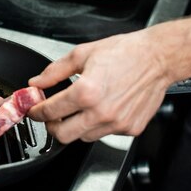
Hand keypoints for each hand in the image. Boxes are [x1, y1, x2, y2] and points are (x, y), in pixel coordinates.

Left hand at [28, 28, 170, 142]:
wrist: (157, 58)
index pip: (50, 111)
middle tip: (50, 116)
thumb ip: (55, 71)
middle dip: (51, 126)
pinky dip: (98, 125)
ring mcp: (117, 124)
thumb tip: (37, 83)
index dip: (36, 112)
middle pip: (62, 135)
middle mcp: (101, 112)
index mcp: (86, 92)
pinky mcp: (130, 129)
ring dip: (75, 127)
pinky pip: (106, 134)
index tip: (33, 110)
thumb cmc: (125, 52)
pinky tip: (102, 109)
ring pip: (83, 137)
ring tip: (79, 110)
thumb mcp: (82, 54)